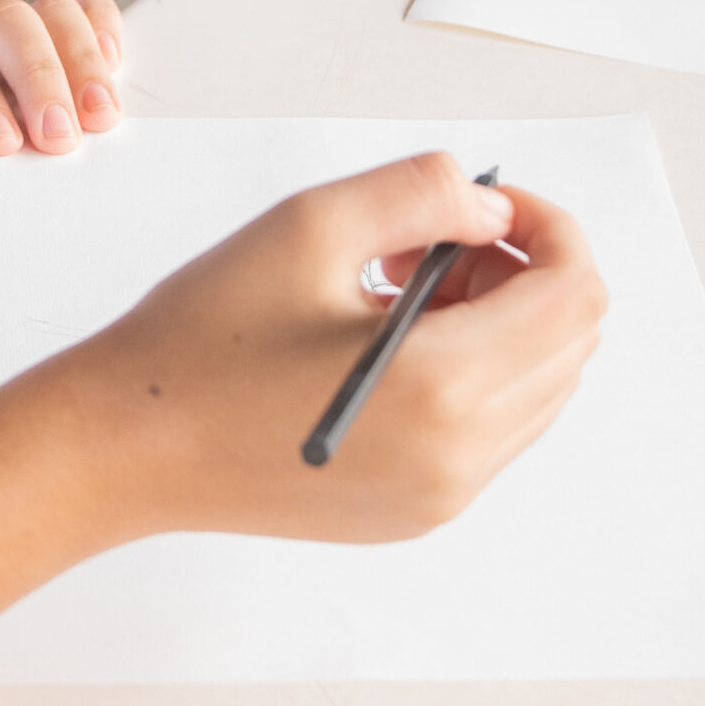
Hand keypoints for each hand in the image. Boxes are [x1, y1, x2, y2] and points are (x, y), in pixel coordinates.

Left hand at [0, 0, 123, 244]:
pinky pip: (81, 7)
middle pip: (5, 24)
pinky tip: (114, 64)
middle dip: (41, 77)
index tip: (6, 146)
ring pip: (48, 12)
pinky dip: (102, 25)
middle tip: (63, 137)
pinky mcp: (52, 45)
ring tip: (102, 115)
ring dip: (82, 58)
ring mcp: (13, 44)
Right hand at [53, 152, 606, 548]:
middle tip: (427, 242)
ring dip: (496, 319)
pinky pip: (493, 430)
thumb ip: (423, 194)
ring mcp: (442, 496)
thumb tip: (491, 209)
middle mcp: (459, 458)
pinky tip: (383, 340)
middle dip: (519, 270)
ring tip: (395, 287)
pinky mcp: (416, 512)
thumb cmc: (203, 338)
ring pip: (537, 387)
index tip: (487, 203)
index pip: (575, 296)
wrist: (129, 444)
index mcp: (443, 388)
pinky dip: (470, 370)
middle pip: (568, 342)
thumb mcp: (311, 225)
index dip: (548, 226)